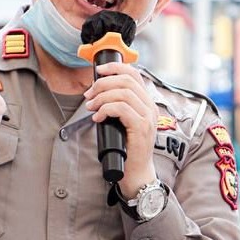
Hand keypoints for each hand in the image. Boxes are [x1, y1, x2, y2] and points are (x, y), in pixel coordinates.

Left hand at [83, 61, 158, 195]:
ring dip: (102, 97)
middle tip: (89, 94)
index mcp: (147, 103)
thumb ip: (118, 106)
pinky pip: (121, 109)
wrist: (137, 172)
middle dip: (103, 84)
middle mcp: (150, 107)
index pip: (135, 74)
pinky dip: (106, 109)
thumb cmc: (127, 148)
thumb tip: (98, 91)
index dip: (116, 67)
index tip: (99, 70)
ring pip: (123, 93)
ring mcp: (148, 117)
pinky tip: (98, 117)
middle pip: (127, 81)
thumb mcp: (124, 122)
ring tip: (91, 107)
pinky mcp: (141, 127)